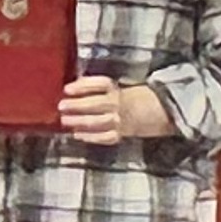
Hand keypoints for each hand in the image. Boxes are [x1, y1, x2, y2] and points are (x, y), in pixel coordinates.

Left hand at [60, 76, 174, 147]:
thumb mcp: (119, 89)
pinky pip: (104, 137)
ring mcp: (120, 120)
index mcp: (119, 90)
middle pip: (96, 103)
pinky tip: (78, 135)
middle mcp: (119, 104)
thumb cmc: (133, 98)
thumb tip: (74, 88)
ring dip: (80, 121)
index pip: (100, 85)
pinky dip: (90, 137)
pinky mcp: (121, 134)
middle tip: (62, 106)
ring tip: (65, 120)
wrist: (158, 112)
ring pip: (98, 121)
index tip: (67, 88)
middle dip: (77, 105)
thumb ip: (99, 90)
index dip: (83, 86)